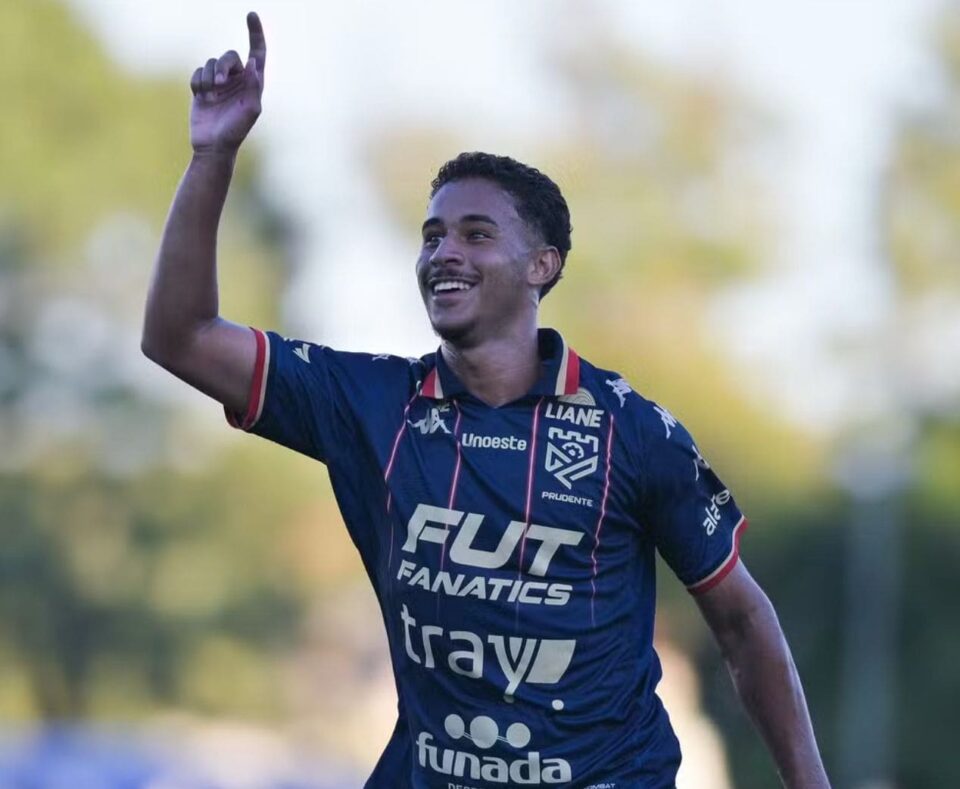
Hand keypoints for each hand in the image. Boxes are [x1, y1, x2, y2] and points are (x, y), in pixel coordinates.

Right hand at [189, 12, 265, 154]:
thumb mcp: (251, 111)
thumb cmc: (235, 132)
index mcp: (252, 84)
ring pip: (210, 63)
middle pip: (229, 56)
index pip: (256, 53)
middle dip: (222, 66)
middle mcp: (236, 80)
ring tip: (210, 95)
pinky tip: (201, 98)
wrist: (213, 147)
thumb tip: (254, 62)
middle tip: (219, 83)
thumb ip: (254, 86)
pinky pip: (197, 73)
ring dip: (209, 78)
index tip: (251, 15)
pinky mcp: (202, 88)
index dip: (255, 33)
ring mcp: (218, 83)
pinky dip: (198, 83)